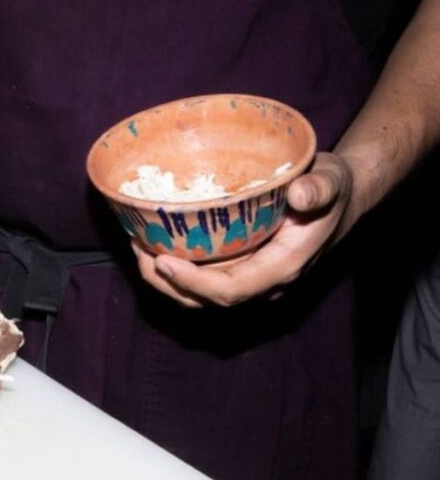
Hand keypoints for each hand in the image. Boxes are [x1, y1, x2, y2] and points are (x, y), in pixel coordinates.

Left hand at [132, 152, 353, 307]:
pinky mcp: (238, 266)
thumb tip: (299, 195)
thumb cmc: (334, 187)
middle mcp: (262, 280)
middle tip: (137, 249)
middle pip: (205, 299)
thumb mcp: (332, 180)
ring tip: (137, 245)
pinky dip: (175, 266)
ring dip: (164, 278)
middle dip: (166, 282)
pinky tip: (153, 240)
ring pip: (198, 294)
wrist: (342, 197)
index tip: (163, 260)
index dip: (193, 282)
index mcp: (282, 266)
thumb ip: (319, 189)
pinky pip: (202, 277)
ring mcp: (249, 276)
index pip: (230, 290)